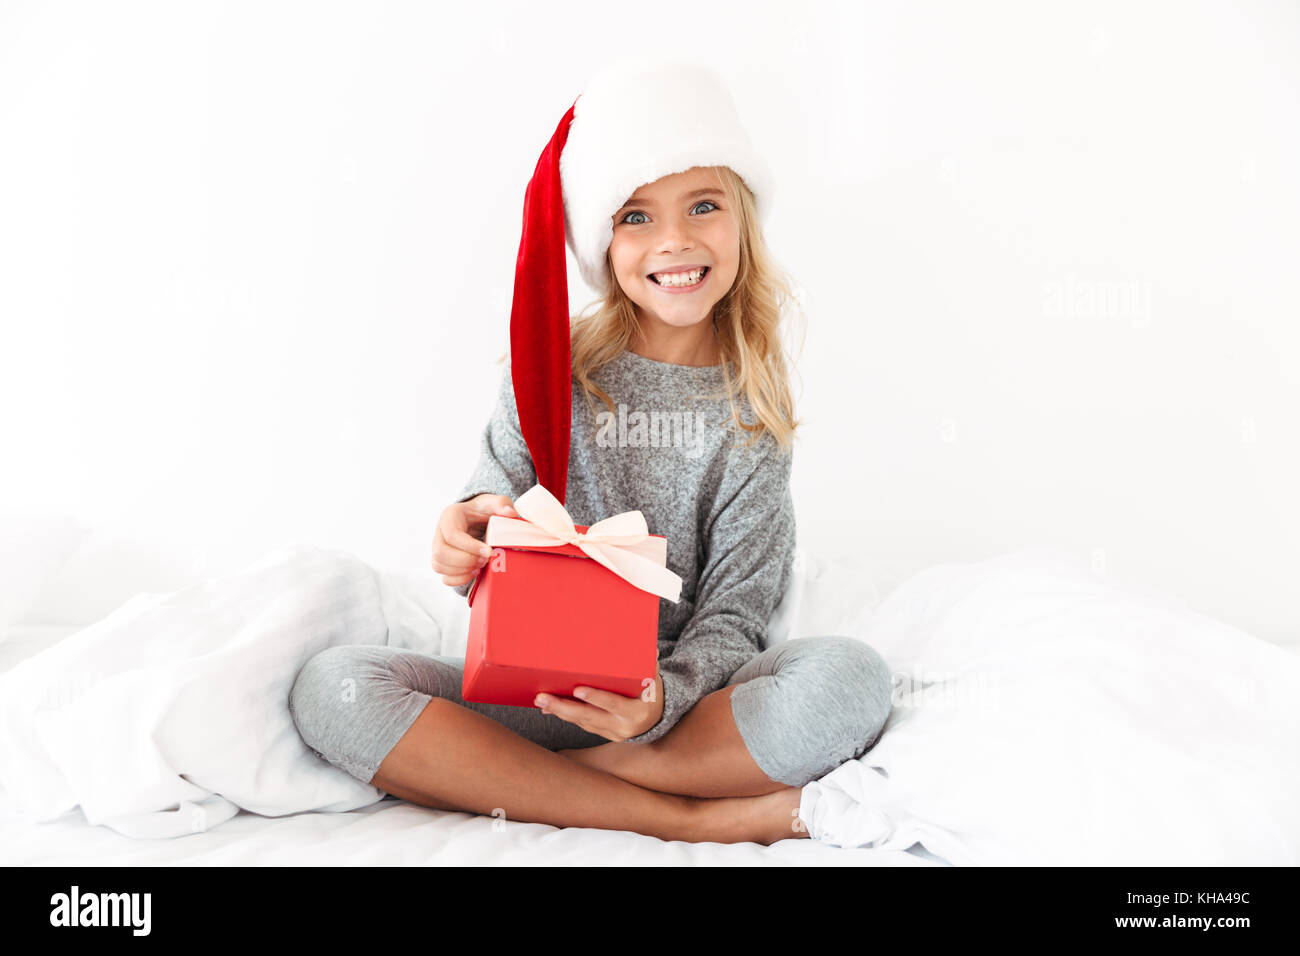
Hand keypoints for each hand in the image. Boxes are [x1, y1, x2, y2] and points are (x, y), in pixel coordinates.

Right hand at [432, 494, 517, 587]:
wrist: (477, 518)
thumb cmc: (484, 510)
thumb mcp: (493, 502)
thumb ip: (502, 503)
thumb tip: (510, 513)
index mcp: (450, 516)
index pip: (452, 535)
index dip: (470, 546)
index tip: (489, 551)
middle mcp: (439, 532)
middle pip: (441, 552)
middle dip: (465, 560)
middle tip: (485, 560)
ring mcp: (438, 548)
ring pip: (439, 565)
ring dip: (462, 571)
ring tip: (481, 566)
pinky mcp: (442, 562)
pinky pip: (444, 577)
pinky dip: (459, 579)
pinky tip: (474, 573)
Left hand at [535, 665, 663, 741]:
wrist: (656, 719)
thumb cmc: (651, 691)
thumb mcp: (653, 678)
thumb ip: (649, 665)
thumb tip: (649, 648)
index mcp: (637, 712)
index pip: (614, 704)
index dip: (596, 697)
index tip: (578, 690)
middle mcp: (623, 726)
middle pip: (589, 717)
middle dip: (564, 707)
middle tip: (543, 698)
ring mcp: (612, 733)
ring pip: (582, 722)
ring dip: (559, 711)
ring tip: (540, 701)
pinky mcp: (603, 734)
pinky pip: (582, 724)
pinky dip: (566, 715)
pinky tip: (549, 708)